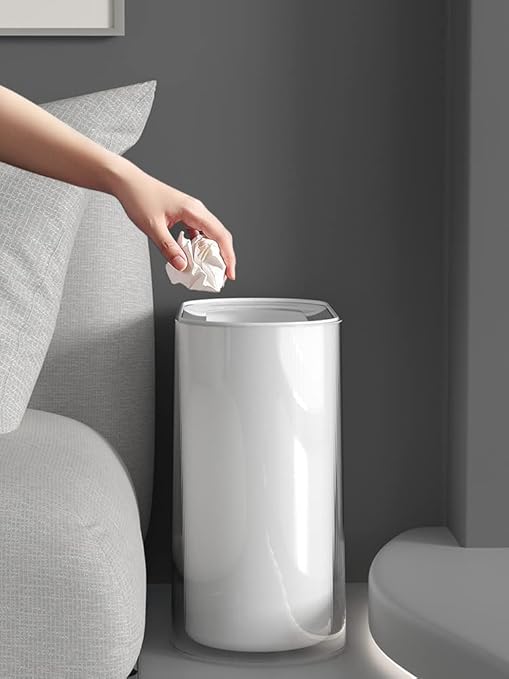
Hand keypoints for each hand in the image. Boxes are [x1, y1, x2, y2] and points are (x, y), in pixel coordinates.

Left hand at [106, 157, 235, 278]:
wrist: (128, 182)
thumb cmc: (139, 196)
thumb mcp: (153, 227)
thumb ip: (168, 248)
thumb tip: (182, 265)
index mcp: (193, 210)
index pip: (220, 235)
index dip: (228, 256)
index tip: (229, 273)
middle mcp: (196, 209)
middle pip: (220, 235)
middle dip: (224, 256)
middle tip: (220, 275)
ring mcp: (192, 211)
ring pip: (210, 234)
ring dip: (212, 251)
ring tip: (208, 268)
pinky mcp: (185, 214)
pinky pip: (199, 231)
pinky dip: (200, 245)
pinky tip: (192, 255)